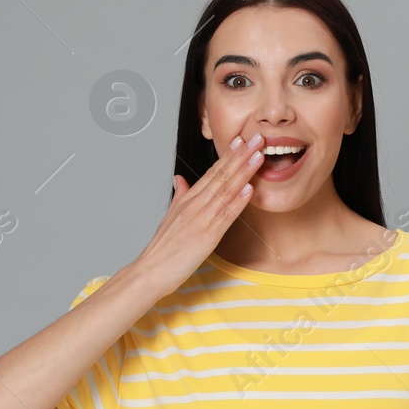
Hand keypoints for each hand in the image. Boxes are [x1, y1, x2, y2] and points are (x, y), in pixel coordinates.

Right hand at [131, 131, 267, 292]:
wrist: (151, 270)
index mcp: (187, 199)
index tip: (240, 140)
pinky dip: (238, 201)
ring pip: (225, 191)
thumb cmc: (162, 247)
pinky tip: (249, 189)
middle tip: (256, 138)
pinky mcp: (207, 236)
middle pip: (221, 175)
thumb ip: (179, 195)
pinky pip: (225, 216)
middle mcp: (194, 205)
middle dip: (240, 155)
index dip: (228, 155)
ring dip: (243, 172)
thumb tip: (180, 179)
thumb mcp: (170, 216)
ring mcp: (201, 219)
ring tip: (257, 156)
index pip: (211, 172)